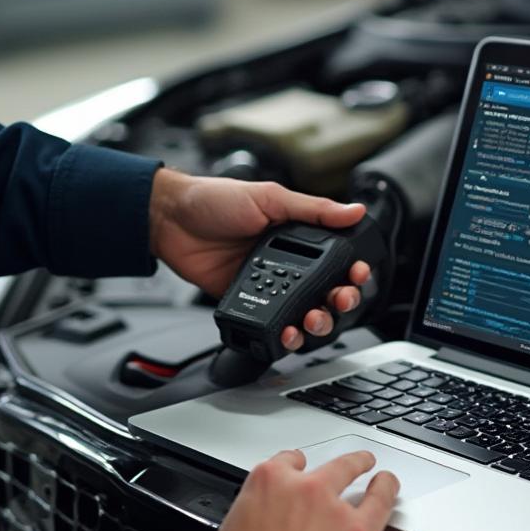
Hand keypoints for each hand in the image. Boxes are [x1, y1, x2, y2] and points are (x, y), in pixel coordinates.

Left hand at [149, 169, 370, 349]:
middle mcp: (288, 262)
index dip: (352, 270)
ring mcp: (269, 284)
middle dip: (340, 301)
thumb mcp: (269, 197)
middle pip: (326, 291)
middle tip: (339, 299)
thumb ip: (313, 209)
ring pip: (303, 312)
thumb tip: (354, 210)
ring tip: (313, 319)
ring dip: (315, 322)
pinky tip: (287, 332)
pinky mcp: (248, 302)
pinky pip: (272, 323)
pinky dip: (284, 333)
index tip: (358, 274)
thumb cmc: (214, 199)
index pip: (337, 258)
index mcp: (298, 235)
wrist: (170, 220)